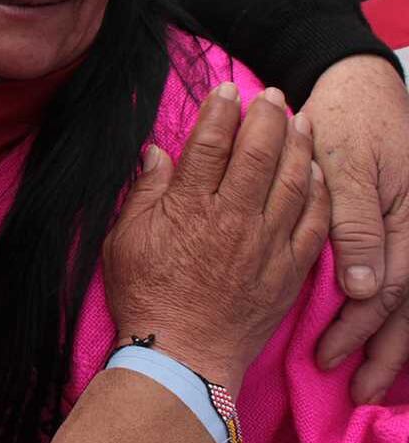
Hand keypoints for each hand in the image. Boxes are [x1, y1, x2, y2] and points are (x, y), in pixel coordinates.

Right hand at [103, 83, 329, 397]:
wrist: (181, 354)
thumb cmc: (145, 295)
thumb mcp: (124, 239)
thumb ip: (143, 191)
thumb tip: (155, 152)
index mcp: (189, 207)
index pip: (210, 143)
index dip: (221, 110)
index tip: (227, 88)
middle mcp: (232, 219)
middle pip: (258, 153)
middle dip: (267, 116)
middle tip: (271, 95)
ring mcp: (265, 244)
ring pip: (293, 181)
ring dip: (299, 145)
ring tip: (301, 119)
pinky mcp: (287, 270)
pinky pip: (313, 223)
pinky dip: (319, 192)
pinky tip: (317, 172)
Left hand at [305, 55, 408, 403]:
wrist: (361, 83)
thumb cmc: (350, 118)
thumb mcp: (348, 163)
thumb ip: (356, 223)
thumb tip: (364, 288)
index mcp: (408, 217)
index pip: (387, 288)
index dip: (360, 327)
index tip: (329, 356)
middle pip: (405, 304)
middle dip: (381, 350)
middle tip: (355, 390)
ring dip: (392, 342)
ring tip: (370, 382)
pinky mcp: (401, 224)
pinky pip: (402, 277)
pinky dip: (393, 312)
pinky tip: (380, 339)